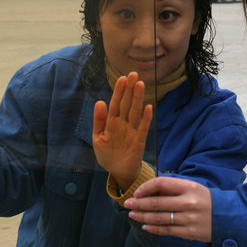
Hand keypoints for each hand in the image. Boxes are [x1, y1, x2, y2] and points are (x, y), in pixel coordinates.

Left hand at [92, 71, 152, 188]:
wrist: (118, 172)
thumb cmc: (108, 154)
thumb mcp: (98, 137)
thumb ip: (99, 120)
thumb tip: (99, 101)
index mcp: (112, 122)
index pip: (116, 103)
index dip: (119, 91)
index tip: (122, 78)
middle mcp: (124, 124)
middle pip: (127, 104)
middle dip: (130, 89)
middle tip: (133, 74)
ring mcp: (132, 132)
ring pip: (135, 112)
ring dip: (138, 99)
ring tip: (140, 85)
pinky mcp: (139, 142)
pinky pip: (143, 128)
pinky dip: (146, 119)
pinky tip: (148, 107)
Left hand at [124, 177, 212, 242]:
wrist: (226, 216)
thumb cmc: (205, 199)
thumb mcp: (192, 187)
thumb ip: (173, 187)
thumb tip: (150, 188)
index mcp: (189, 187)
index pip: (161, 184)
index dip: (146, 187)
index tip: (137, 192)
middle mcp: (188, 202)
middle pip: (157, 202)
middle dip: (139, 203)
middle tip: (127, 203)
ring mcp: (188, 218)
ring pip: (159, 218)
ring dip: (143, 216)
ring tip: (132, 214)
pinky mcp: (189, 232)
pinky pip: (167, 230)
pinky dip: (154, 228)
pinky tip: (145, 226)